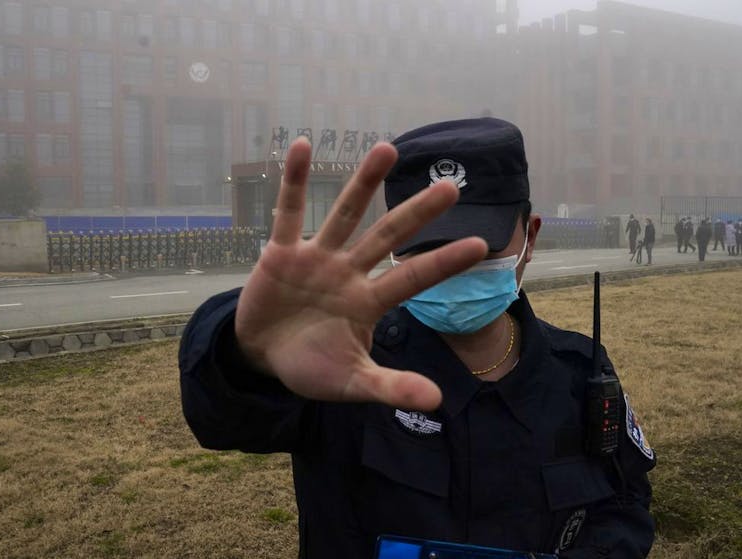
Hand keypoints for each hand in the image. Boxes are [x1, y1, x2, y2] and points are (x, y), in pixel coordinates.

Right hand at [234, 138, 486, 410]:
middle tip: (452, 187)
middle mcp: (349, 272)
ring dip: (364, 183)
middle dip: (418, 213)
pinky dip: (293, 181)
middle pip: (388, 236)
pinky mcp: (281, 252)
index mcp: (369, 302)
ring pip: (344, 214)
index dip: (442, 262)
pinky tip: (300, 145)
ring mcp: (317, 258)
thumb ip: (390, 388)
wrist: (261, 357)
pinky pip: (287, 211)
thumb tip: (438, 402)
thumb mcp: (351, 383)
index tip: (480, 244)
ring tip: (387, 148)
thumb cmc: (310, 367)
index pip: (413, 278)